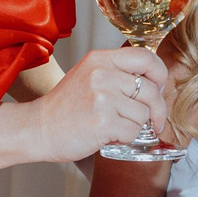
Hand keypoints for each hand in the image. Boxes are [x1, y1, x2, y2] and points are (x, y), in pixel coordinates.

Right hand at [37, 44, 172, 161]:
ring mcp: (102, 98)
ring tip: (114, 126)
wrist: (37, 128)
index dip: (160, 74)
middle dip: (156, 110)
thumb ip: (117, 72)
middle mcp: (102, 75)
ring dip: (135, 125)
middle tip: (152, 120)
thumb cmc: (65, 107)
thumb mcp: (88, 75)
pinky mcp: (102, 123)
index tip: (159, 88)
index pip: (146, 57)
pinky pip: (133, 132)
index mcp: (100, 59)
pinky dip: (125, 138)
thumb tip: (155, 81)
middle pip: (151, 90)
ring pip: (144, 114)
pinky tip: (108, 136)